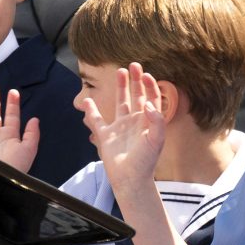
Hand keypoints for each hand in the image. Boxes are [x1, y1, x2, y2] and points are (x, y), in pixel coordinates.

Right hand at [80, 62, 164, 188]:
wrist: (131, 179)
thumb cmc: (146, 161)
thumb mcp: (156, 140)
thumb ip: (157, 121)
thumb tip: (149, 104)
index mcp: (148, 122)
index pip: (151, 98)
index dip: (150, 86)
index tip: (146, 74)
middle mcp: (135, 122)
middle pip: (136, 96)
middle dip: (136, 81)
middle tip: (134, 65)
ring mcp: (120, 128)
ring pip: (120, 103)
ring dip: (120, 88)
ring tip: (120, 72)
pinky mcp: (106, 136)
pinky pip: (97, 120)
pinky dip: (91, 111)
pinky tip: (87, 101)